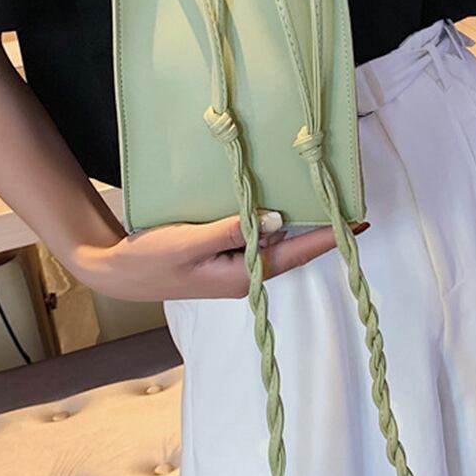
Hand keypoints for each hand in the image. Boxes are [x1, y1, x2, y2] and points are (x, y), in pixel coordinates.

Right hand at [67, 211, 368, 301]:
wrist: (117, 271)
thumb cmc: (151, 259)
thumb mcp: (191, 242)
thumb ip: (233, 230)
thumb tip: (277, 219)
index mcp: (241, 275)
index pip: (295, 253)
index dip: (327, 237)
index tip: (358, 222)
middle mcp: (244, 274)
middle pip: (291, 248)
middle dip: (318, 227)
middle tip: (347, 202)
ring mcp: (233, 266)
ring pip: (274, 242)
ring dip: (297, 223)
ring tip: (322, 200)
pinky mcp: (222, 255)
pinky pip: (256, 238)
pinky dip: (271, 222)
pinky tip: (279, 205)